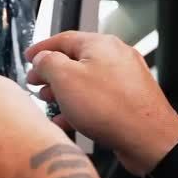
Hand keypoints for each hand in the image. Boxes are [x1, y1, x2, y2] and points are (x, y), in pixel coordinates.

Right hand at [26, 31, 177, 175]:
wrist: (147, 138)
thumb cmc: (111, 107)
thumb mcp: (65, 79)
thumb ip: (48, 63)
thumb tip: (42, 58)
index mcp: (101, 44)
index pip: (63, 38)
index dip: (42, 48)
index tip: (29, 56)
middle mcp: (116, 58)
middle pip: (75, 60)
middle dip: (51, 73)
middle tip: (36, 82)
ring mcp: (124, 80)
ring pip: (86, 81)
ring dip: (64, 91)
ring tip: (49, 102)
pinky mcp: (129, 101)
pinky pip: (98, 100)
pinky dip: (79, 107)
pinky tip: (66, 120)